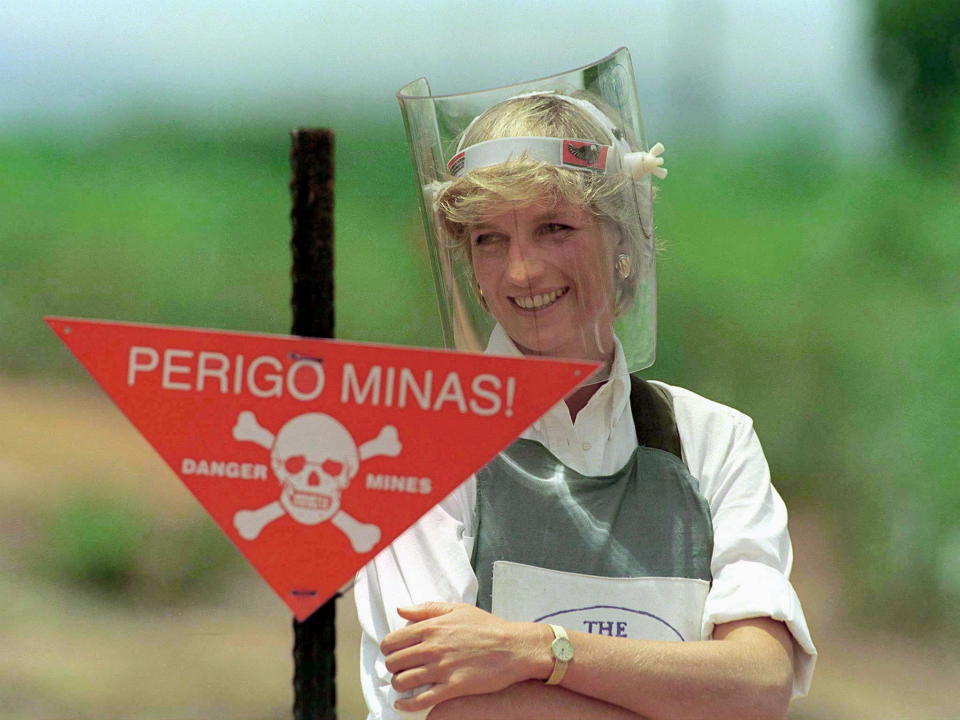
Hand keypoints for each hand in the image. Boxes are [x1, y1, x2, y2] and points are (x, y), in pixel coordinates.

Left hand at [380, 602, 549, 712]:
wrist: (513, 648)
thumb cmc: (488, 628)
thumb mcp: (457, 609)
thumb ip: (426, 609)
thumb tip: (401, 610)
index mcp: (431, 627)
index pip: (393, 641)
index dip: (388, 649)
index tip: (393, 653)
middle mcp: (432, 648)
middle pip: (393, 662)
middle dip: (393, 667)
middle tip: (400, 668)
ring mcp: (441, 669)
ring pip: (402, 682)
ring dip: (399, 684)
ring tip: (405, 684)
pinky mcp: (452, 687)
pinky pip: (420, 700)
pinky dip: (406, 704)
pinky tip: (403, 703)